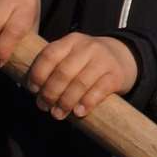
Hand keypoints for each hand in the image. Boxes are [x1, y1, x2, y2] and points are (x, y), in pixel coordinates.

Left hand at [23, 33, 137, 119]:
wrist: (123, 57)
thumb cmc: (87, 62)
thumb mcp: (71, 56)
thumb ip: (55, 67)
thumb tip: (35, 92)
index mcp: (70, 41)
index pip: (49, 55)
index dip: (38, 74)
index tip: (33, 90)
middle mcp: (87, 47)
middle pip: (63, 72)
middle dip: (50, 92)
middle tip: (43, 106)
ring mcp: (103, 60)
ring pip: (80, 82)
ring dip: (66, 101)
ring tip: (58, 114)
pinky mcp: (116, 75)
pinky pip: (99, 90)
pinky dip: (87, 103)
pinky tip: (78, 112)